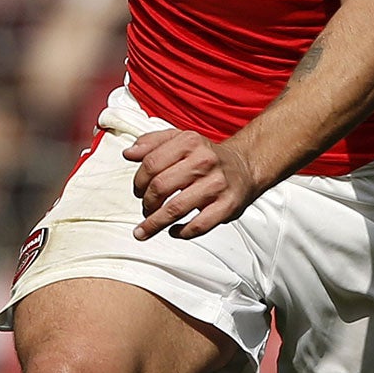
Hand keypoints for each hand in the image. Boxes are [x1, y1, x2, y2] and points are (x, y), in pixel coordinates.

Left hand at [124, 126, 257, 240]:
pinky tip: (174, 230)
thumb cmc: (206, 156)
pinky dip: (181, 232)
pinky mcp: (227, 206)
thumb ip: (152, 143)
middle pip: (160, 187)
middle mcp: (204, 161)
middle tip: (145, 209)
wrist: (244, 166)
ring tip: (146, 229)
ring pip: (175, 209)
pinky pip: (198, 225)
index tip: (137, 191)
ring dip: (155, 223)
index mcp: (189, 142)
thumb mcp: (179, 139)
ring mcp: (216, 184)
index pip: (151, 163)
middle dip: (146, 203)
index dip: (138, 181)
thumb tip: (129, 153)